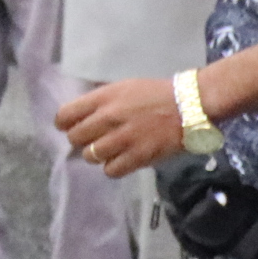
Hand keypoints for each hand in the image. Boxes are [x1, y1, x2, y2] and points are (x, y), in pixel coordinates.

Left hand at [55, 76, 184, 176]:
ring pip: (91, 155)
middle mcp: (109, 118)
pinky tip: (122, 161)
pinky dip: (114, 167)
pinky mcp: (138, 156)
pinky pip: (111, 170)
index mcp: (104, 97)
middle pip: (76, 138)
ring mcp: (123, 138)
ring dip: (98, 155)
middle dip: (82, 141)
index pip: (65, 115)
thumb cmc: (159, 93)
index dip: (65, 124)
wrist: (192, 104)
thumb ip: (103, 101)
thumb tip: (85, 114)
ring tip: (111, 152)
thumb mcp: (126, 88)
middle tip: (95, 140)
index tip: (71, 128)